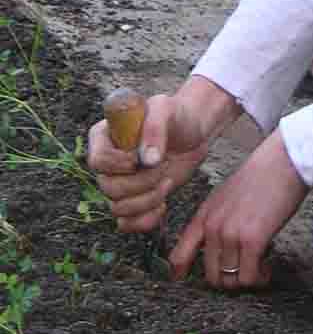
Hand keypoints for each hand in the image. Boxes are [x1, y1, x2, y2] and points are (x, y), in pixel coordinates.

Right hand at [88, 77, 238, 233]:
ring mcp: (118, 183)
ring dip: (148, 199)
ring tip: (167, 180)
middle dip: (141, 182)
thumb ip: (155, 128)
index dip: (119, 164)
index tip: (141, 158)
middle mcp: (107, 163)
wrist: (193, 135)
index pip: (97, 160)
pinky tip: (164, 204)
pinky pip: (127, 224)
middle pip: (108, 187)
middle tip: (164, 166)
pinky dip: (146, 220)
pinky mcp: (132, 201)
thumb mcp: (166, 109)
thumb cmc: (175, 115)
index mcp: (104, 137)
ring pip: (118, 208)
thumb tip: (147, 160)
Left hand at [168, 129, 307, 289]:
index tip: (184, 280)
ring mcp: (231, 234)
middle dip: (230, 278)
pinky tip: (267, 266)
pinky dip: (259, 277)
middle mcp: (213, 227)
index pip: (179, 256)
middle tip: (245, 268)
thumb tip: (215, 246)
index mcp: (204, 216)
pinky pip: (249, 277)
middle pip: (211, 276)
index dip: (180, 273)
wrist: (283, 161)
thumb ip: (215, 220)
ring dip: (247, 278)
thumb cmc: (260, 177)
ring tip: (259, 264)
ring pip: (231, 281)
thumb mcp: (225, 197)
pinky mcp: (252, 240)